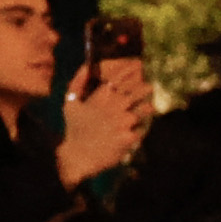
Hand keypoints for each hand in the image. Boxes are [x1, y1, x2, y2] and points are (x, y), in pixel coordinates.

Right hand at [58, 60, 150, 188]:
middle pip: (137, 91)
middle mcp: (113, 106)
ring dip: (148, 107)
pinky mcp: (129, 136)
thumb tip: (85, 65)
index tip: (139, 66)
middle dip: (145, 88)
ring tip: (150, 106)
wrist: (78, 156)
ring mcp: (122, 121)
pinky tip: (140, 128)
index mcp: (100, 97)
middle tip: (150, 87)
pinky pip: (142, 128)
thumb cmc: (74, 128)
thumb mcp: (70, 103)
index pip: (120, 78)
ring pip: (144, 109)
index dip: (131, 71)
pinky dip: (142, 127)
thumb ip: (77, 82)